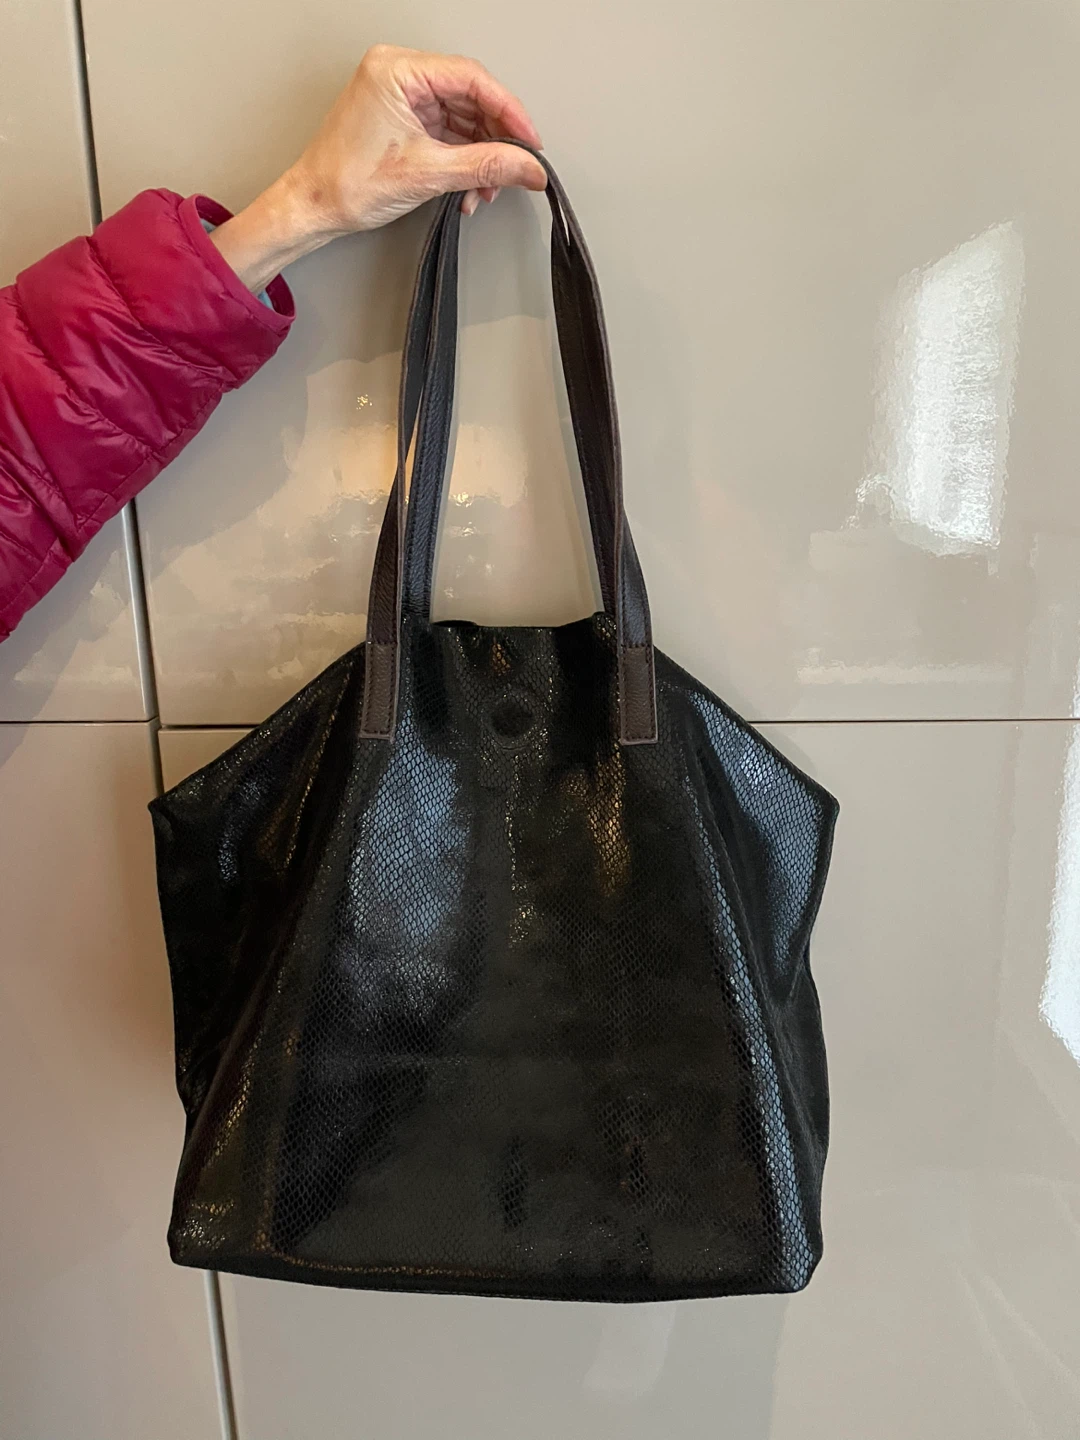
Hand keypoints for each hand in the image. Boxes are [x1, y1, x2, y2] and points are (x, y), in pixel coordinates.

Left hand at [210, 45, 546, 292]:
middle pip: (470, 97)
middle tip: (516, 167)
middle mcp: (398, 74)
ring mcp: (401, 96)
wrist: (314, 207)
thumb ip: (486, 166)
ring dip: (480, 155)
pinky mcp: (403, 118)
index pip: (471, 78)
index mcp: (397, 70)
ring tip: (487, 187)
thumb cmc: (346, 183)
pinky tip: (470, 185)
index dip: (509, 111)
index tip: (530, 142)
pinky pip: (447, 131)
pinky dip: (463, 159)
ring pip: (462, 117)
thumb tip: (528, 166)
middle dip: (495, 138)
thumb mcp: (428, 173)